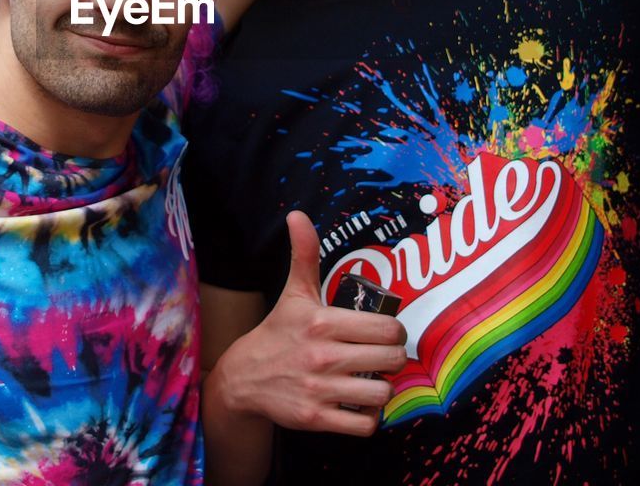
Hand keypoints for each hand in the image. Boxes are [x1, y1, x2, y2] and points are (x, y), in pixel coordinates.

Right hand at [215, 211, 406, 435]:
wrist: (244, 377)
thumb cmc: (279, 331)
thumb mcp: (294, 292)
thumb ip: (304, 253)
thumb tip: (298, 215)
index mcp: (323, 322)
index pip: (387, 329)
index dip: (395, 332)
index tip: (386, 333)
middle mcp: (322, 357)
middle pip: (391, 361)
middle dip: (393, 359)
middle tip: (382, 356)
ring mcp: (319, 390)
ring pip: (381, 394)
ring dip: (383, 389)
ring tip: (372, 379)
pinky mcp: (316, 418)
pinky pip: (364, 425)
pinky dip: (369, 417)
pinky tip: (360, 404)